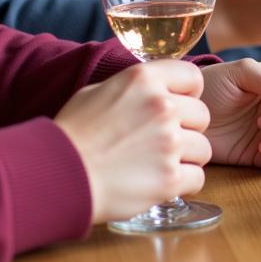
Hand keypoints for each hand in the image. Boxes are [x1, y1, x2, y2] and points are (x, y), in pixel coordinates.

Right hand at [55, 60, 211, 224]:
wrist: (57, 174)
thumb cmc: (73, 132)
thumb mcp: (100, 91)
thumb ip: (135, 87)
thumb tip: (154, 88)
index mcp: (145, 79)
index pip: (194, 78)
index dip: (189, 94)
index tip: (179, 106)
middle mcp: (162, 106)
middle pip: (202, 115)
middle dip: (187, 128)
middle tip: (164, 141)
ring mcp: (168, 143)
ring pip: (203, 148)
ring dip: (186, 157)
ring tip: (159, 163)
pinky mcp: (169, 178)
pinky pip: (198, 178)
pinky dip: (183, 183)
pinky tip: (162, 182)